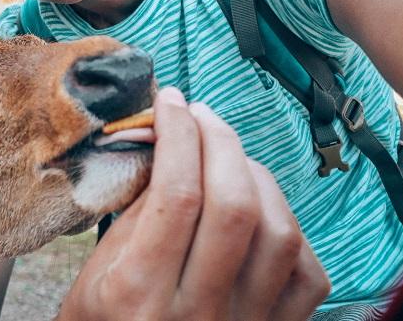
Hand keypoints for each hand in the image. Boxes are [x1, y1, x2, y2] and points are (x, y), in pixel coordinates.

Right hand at [56, 87, 329, 320]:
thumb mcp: (96, 271)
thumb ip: (136, 212)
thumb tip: (169, 143)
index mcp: (139, 293)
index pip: (177, 193)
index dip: (179, 133)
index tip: (170, 102)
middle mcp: (198, 313)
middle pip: (235, 205)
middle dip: (219, 141)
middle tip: (200, 114)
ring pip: (278, 232)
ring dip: (255, 176)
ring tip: (227, 155)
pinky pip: (306, 272)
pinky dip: (288, 226)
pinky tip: (259, 207)